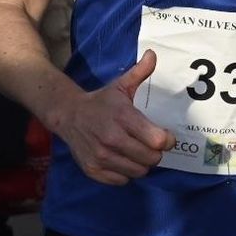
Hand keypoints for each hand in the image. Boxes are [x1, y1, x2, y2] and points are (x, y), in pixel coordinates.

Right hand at [53, 50, 172, 184]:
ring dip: (142, 164)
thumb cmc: (101, 102)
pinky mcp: (93, 170)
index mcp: (123, 118)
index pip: (157, 140)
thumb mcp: (120, 85)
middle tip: (151, 145)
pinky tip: (123, 160)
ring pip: (138, 172)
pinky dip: (125, 173)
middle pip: (151, 159)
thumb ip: (140, 72)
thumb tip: (153, 54)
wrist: (68, 115)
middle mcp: (112, 139)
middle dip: (156, 153)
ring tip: (138, 153)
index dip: (167, 140)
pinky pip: (121, 181)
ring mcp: (101, 157)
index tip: (166, 136)